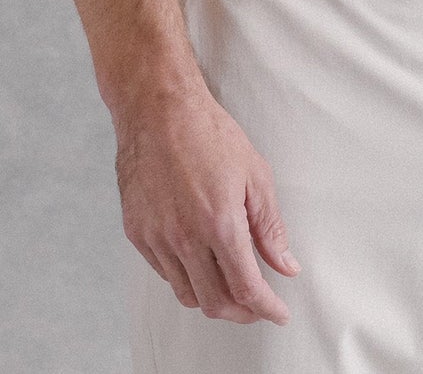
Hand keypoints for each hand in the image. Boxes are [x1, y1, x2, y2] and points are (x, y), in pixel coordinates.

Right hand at [114, 82, 301, 325]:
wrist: (158, 108)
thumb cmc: (208, 132)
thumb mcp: (254, 174)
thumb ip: (270, 227)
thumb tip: (286, 265)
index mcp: (219, 224)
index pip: (246, 288)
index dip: (266, 308)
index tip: (278, 314)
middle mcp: (184, 238)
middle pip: (215, 302)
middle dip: (242, 312)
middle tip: (257, 305)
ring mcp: (156, 237)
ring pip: (187, 293)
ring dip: (212, 299)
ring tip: (230, 285)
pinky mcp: (137, 232)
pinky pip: (164, 272)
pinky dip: (186, 277)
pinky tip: (199, 261)